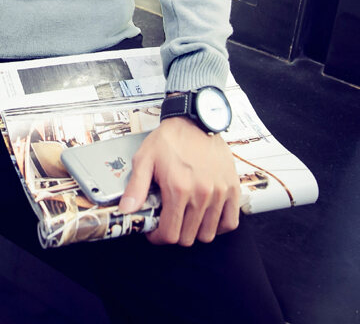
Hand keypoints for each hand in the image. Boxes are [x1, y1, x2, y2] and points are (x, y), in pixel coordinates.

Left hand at [119, 117, 238, 245]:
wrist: (194, 121)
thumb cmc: (170, 139)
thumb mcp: (144, 158)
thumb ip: (136, 187)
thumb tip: (127, 210)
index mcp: (178, 188)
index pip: (170, 234)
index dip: (159, 238)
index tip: (155, 233)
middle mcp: (201, 194)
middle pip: (189, 237)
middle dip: (174, 235)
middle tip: (168, 222)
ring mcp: (219, 193)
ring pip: (208, 234)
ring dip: (195, 232)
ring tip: (185, 218)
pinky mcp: (232, 188)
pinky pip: (230, 222)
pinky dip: (218, 227)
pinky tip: (206, 218)